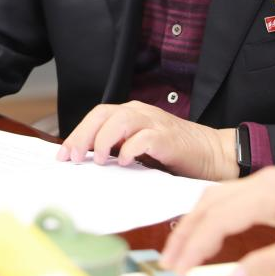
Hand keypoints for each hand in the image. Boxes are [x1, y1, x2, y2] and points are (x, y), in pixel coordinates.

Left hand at [54, 100, 237, 179]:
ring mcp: (155, 123)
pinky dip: (132, 148)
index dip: (77, 134)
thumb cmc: (173, 153)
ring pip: (121, 120)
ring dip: (104, 140)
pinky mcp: (168, 137)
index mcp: (130, 115)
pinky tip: (126, 161)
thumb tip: (85, 162)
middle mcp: (139, 113)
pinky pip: (145, 137)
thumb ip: (117, 149)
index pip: (96, 117)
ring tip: (100, 160)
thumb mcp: (139, 149)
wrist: (211, 153)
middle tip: (73, 158)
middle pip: (102, 114)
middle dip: (83, 135)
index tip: (62, 156)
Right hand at [161, 166, 274, 275]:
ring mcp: (266, 181)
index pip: (218, 217)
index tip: (179, 269)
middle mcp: (262, 181)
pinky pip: (229, 198)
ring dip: (194, 224)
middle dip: (185, 234)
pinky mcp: (271, 188)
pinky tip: (205, 233)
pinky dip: (210, 216)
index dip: (194, 244)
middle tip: (170, 264)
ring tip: (181, 252)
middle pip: (208, 204)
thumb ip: (268, 266)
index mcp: (270, 193)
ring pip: (215, 198)